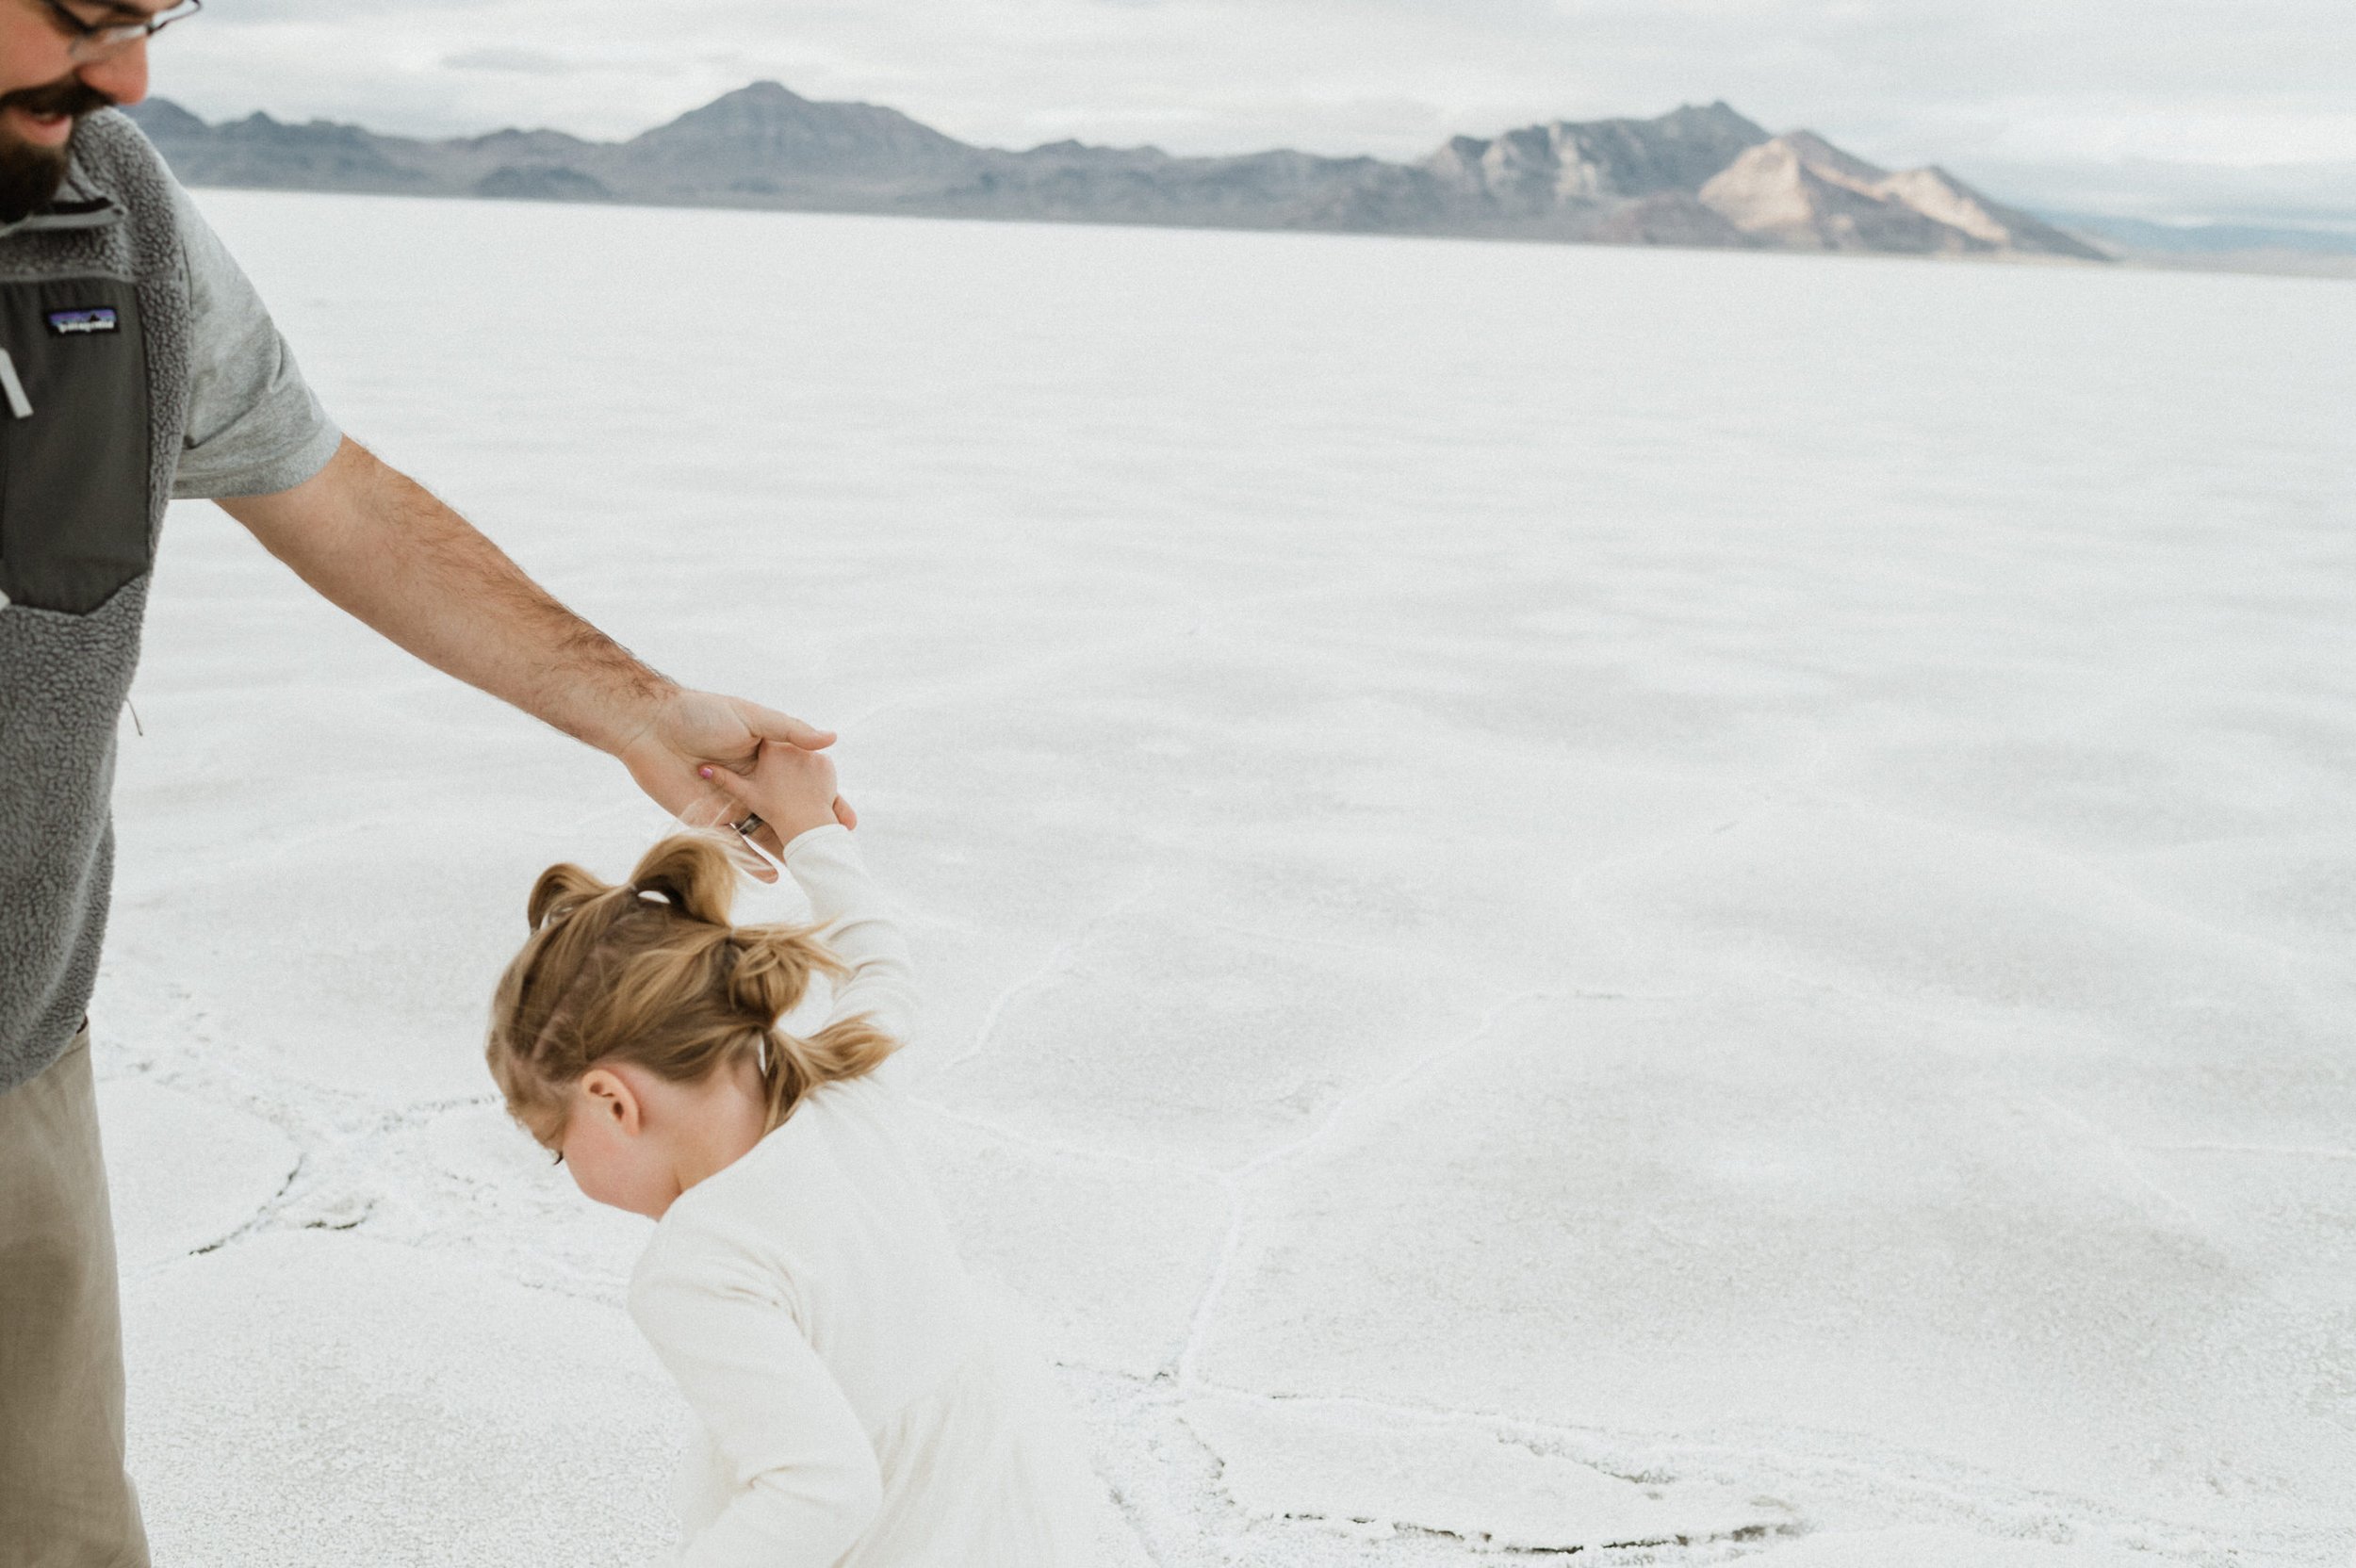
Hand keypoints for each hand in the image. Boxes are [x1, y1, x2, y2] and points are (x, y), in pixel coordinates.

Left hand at [614, 690, 854, 877]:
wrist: (649, 728)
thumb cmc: (698, 713)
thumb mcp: (751, 717)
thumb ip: (790, 731)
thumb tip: (833, 738)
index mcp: (768, 760)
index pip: (805, 785)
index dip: (827, 802)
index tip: (847, 821)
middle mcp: (755, 786)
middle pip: (790, 815)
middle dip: (811, 834)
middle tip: (835, 854)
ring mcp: (734, 806)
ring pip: (766, 835)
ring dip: (787, 853)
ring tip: (812, 871)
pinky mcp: (709, 823)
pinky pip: (734, 847)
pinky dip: (753, 863)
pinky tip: (774, 877)